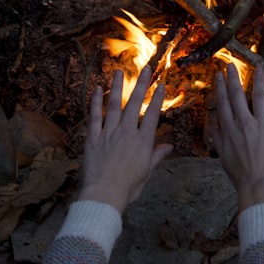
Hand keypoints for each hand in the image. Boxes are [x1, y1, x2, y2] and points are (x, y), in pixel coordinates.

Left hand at [78, 67, 172, 213]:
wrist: (104, 194)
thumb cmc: (128, 187)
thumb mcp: (147, 172)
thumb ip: (157, 156)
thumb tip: (169, 147)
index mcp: (142, 141)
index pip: (152, 114)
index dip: (157, 98)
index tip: (160, 85)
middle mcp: (126, 132)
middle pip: (135, 104)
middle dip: (141, 85)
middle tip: (145, 69)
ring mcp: (109, 133)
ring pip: (114, 105)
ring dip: (117, 87)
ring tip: (119, 72)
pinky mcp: (93, 138)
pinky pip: (95, 117)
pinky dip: (95, 103)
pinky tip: (97, 90)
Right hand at [210, 63, 263, 211]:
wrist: (258, 186)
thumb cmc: (241, 176)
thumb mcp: (224, 158)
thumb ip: (218, 141)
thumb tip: (212, 128)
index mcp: (229, 130)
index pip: (223, 103)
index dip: (220, 87)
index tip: (219, 75)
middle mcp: (243, 123)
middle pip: (237, 95)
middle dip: (233, 78)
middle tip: (231, 65)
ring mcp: (261, 124)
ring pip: (258, 96)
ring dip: (258, 79)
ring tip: (258, 66)